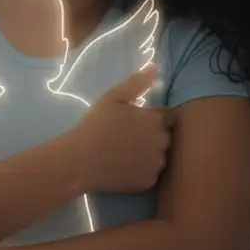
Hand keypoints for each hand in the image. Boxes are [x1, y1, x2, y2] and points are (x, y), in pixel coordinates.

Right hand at [71, 66, 174, 193]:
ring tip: (126, 154)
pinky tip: (125, 168)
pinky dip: (142, 171)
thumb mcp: (113, 98)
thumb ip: (137, 83)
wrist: (80, 160)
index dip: (156, 118)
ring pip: (159, 157)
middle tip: (129, 138)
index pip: (169, 117)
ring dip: (150, 154)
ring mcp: (156, 164)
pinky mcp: (149, 182)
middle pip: (166, 137)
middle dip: (153, 136)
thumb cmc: (96, 126)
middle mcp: (162, 142)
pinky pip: (150, 174)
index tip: (139, 122)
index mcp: (156, 120)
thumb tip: (156, 68)